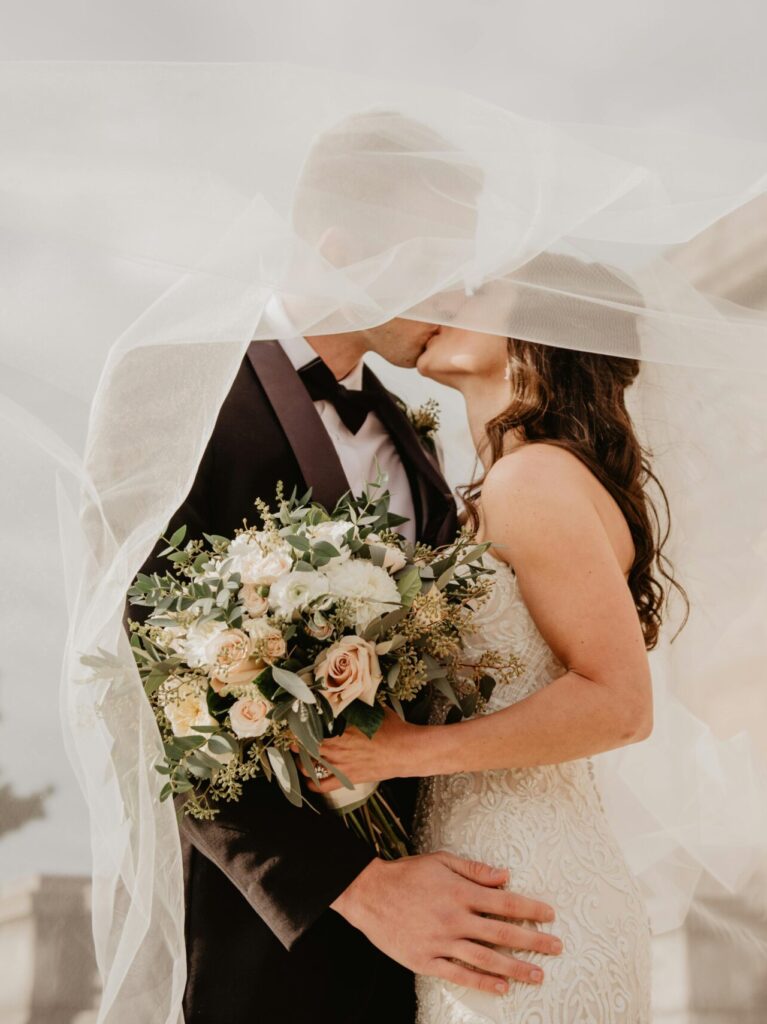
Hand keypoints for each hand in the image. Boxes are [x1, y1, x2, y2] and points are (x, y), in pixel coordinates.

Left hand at [300, 708, 419, 792]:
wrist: (406, 752)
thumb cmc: (393, 729)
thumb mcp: (374, 710)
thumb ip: (358, 706)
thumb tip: (349, 696)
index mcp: (342, 729)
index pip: (311, 728)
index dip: (298, 726)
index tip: (294, 722)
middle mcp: (337, 748)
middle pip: (305, 746)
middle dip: (296, 742)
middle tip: (293, 738)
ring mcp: (341, 765)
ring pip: (309, 766)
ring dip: (300, 760)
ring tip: (299, 755)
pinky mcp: (348, 778)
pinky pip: (322, 785)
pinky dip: (312, 783)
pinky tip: (308, 778)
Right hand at [331, 851, 561, 994]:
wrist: (369, 893)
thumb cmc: (406, 873)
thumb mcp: (441, 861)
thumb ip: (475, 871)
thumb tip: (505, 876)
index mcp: (460, 893)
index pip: (504, 902)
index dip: (530, 908)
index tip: (550, 915)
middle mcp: (454, 919)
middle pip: (502, 933)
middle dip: (533, 941)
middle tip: (556, 948)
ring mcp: (441, 942)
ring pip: (485, 959)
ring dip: (515, 968)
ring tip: (537, 974)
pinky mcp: (426, 960)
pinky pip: (459, 975)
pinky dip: (482, 982)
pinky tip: (501, 988)